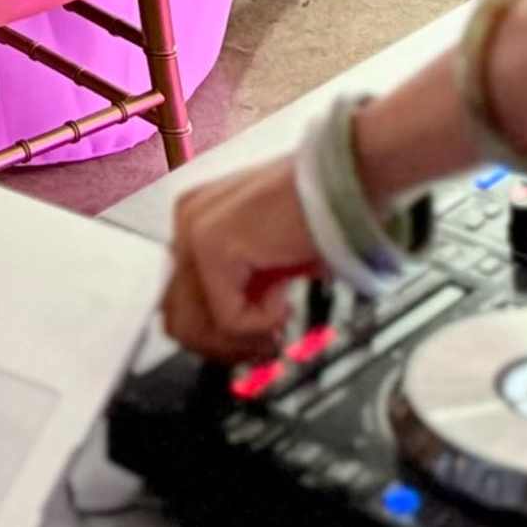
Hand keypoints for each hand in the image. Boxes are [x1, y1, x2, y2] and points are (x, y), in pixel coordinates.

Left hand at [160, 157, 322, 363]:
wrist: (348, 178)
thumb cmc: (320, 211)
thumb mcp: (267, 257)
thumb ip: (242, 287)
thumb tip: (231, 340)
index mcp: (195, 220)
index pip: (178, 303)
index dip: (215, 339)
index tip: (251, 347)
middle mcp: (186, 222)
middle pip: (179, 322)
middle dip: (225, 348)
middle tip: (264, 348)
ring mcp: (194, 232)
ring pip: (197, 328)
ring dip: (242, 341)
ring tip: (277, 326)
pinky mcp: (213, 245)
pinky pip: (229, 319)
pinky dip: (263, 322)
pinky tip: (285, 298)